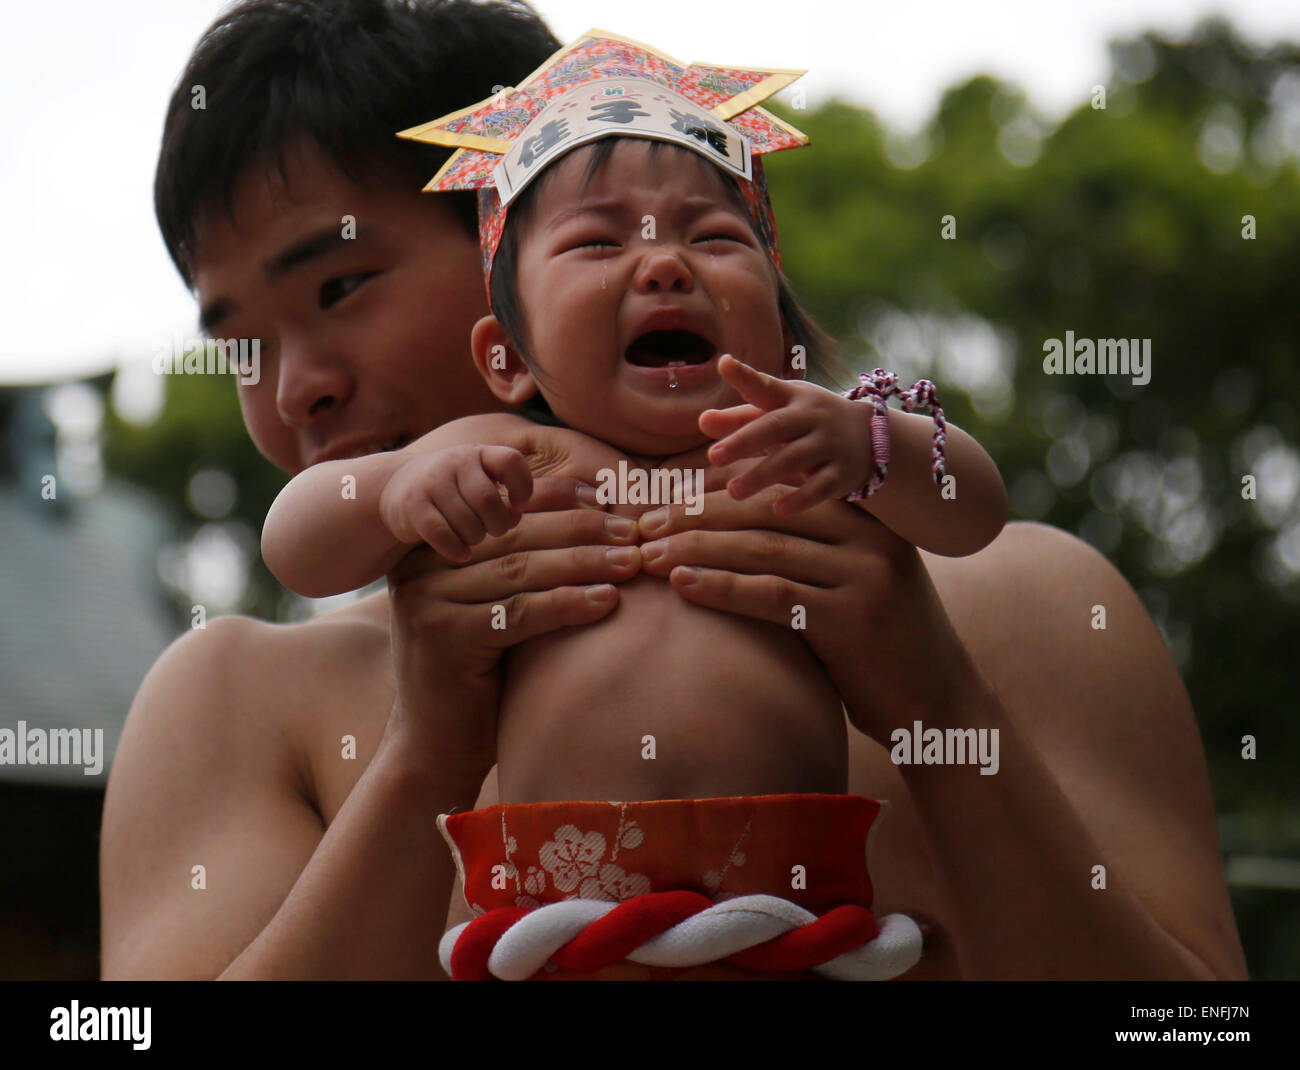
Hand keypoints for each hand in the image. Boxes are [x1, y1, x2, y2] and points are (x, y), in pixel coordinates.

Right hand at [379, 445, 532, 562]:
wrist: (394, 486)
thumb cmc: (452, 490)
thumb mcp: (477, 481)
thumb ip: (503, 495)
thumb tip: (515, 515)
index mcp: (477, 453)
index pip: (511, 461)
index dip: (523, 486)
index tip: (518, 505)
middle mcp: (454, 462)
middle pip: (488, 501)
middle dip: (498, 524)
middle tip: (493, 530)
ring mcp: (431, 482)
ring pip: (467, 522)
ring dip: (476, 538)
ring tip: (472, 537)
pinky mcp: (412, 506)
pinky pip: (443, 535)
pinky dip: (456, 549)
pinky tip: (461, 552)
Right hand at [383, 423, 642, 767]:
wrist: (436, 742)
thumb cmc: (480, 669)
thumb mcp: (497, 603)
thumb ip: (524, 560)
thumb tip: (597, 510)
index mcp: (436, 544)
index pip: (506, 511)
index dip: (562, 500)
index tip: (613, 500)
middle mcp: (421, 565)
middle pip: (517, 536)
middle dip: (581, 530)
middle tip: (632, 530)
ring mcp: (425, 599)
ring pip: (521, 570)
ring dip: (584, 563)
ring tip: (632, 563)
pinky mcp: (441, 636)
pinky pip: (519, 613)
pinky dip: (567, 604)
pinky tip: (606, 601)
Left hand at [637, 486, 974, 742]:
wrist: (937, 706)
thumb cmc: (878, 649)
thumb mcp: (848, 586)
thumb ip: (806, 556)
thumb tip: (723, 534)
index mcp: (865, 520)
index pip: (777, 489)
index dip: (716, 491)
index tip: (665, 498)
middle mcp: (868, 538)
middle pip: (764, 511)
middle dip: (696, 515)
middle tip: (645, 524)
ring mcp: (864, 574)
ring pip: (762, 548)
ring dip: (697, 548)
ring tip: (649, 554)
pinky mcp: (852, 618)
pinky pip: (771, 595)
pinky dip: (721, 587)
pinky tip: (681, 585)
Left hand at [699, 355, 872, 515]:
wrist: (871, 438)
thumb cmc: (809, 423)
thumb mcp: (780, 413)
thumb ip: (740, 418)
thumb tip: (702, 421)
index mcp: (792, 398)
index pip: (766, 386)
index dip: (745, 376)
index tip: (724, 365)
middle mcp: (811, 417)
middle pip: (775, 427)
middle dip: (744, 441)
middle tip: (714, 456)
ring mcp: (829, 444)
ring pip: (794, 459)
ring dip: (763, 475)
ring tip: (734, 491)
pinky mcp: (842, 472)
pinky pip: (820, 487)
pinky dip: (800, 499)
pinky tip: (777, 509)